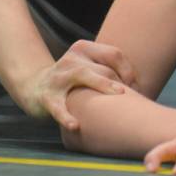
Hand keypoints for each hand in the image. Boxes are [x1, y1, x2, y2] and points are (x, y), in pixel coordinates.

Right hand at [20, 40, 137, 130]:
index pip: (113, 54)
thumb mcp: (87, 68)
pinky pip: (57, 106)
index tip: (137, 88)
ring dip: (103, 84)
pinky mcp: (46, 96)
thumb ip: (107, 71)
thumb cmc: (71, 81)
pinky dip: (66, 116)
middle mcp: (71, 59)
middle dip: (121, 82)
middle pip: (102, 66)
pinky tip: (75, 125)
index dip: (129, 70)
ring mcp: (58, 76)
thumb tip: (140, 86)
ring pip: (83, 76)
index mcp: (83, 49)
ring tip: (119, 94)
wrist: (34, 87)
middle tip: (134, 97)